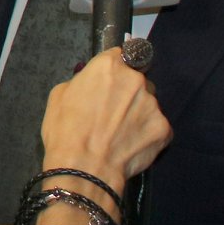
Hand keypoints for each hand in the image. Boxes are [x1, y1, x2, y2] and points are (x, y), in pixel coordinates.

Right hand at [38, 45, 169, 196]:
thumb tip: (92, 84)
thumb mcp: (59, 95)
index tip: (109, 83)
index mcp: (109, 65)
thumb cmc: (65, 130)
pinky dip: (146, 134)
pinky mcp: (164, 128)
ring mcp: (153, 104)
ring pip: (148, 103)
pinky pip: (156, 127)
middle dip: (128, 92)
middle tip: (113, 113)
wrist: (84, 168)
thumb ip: (82, 81)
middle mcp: (136, 79)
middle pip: (137, 79)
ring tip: (121, 133)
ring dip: (138, 113)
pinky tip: (131, 145)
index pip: (121, 55)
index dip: (114, 70)